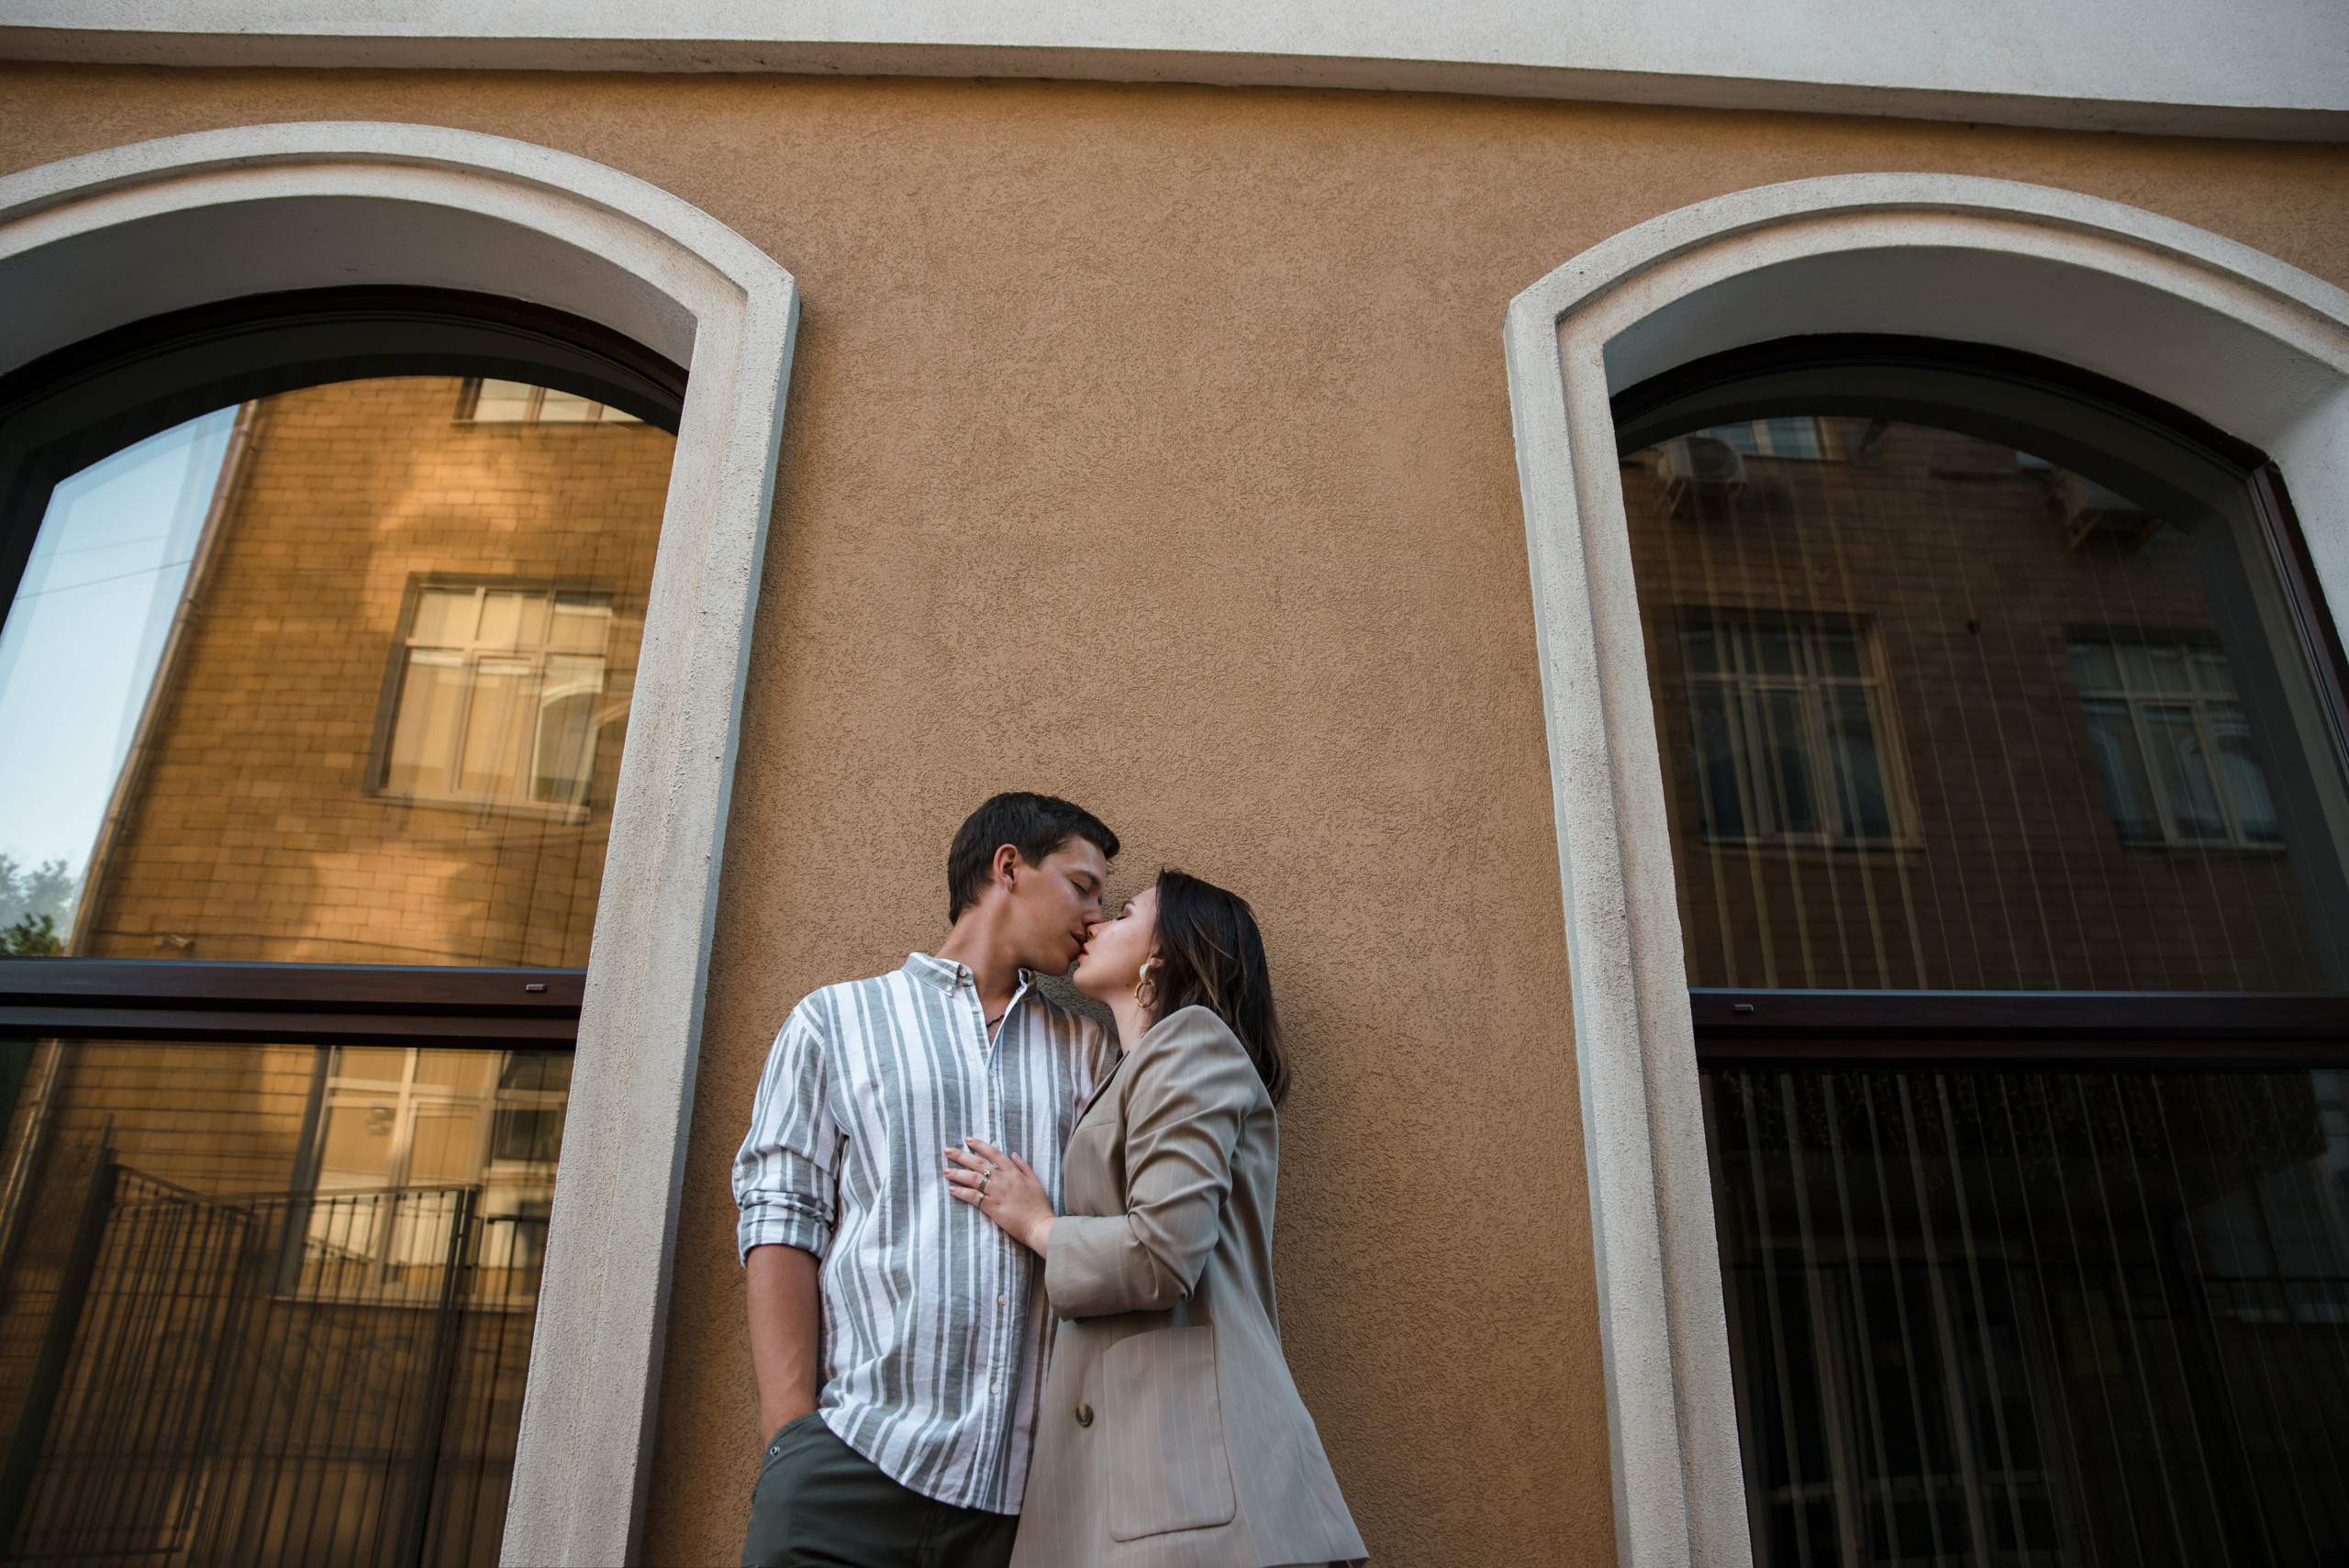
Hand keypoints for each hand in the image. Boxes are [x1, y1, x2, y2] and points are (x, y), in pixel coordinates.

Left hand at [944, 1138, 1054, 1254]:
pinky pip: (973, 1197)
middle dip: (961, 1155)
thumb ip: (1024, 1166)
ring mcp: (997, 1192)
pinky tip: (952, 1189)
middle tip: (947, 1151)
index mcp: (1014, 1172)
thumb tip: (1013, 1154)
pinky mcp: (992, 1207)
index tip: (967, 1140)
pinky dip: (961, 1192)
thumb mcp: (1035, 1182)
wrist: (1040, 1226)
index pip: (994, 1153)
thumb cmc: (1039, 1206)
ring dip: (957, 1173)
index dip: (979, 1145)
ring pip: (973, 1178)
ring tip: (945, 1170)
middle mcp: (1004, 1179)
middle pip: (978, 1163)